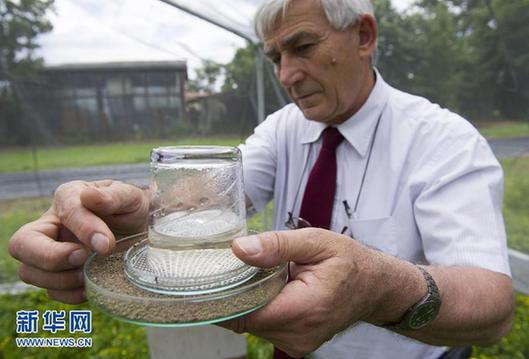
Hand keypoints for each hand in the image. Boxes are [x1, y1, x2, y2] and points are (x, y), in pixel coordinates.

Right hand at [8, 180, 148, 303]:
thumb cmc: (132, 209)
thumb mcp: (131, 197)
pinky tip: (89, 288)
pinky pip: (50, 291)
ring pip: (30, 272)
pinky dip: (68, 294)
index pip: (65, 211)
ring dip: (58, 280)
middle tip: (83, 259)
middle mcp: (52, 226)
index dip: (82, 228)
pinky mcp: (60, 274)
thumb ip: (113, 196)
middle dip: (49, 257)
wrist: (143, 230)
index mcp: (69, 197)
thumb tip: (89, 197)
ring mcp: (51, 252)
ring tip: (88, 276)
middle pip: (22, 244)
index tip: (106, 244)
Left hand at [220, 228, 391, 356]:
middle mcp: (300, 334)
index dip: (225, 296)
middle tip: (243, 267)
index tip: (214, 277)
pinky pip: (265, 328)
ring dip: (251, 302)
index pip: (245, 314)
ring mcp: (298, 344)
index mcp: (305, 308)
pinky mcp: (297, 344)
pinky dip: (262, 309)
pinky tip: (273, 291)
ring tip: (264, 278)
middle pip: (246, 320)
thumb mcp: (317, 242)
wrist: (375, 288)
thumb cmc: (350, 263)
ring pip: (253, 326)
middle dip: (238, 294)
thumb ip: (277, 245)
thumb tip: (239, 249)